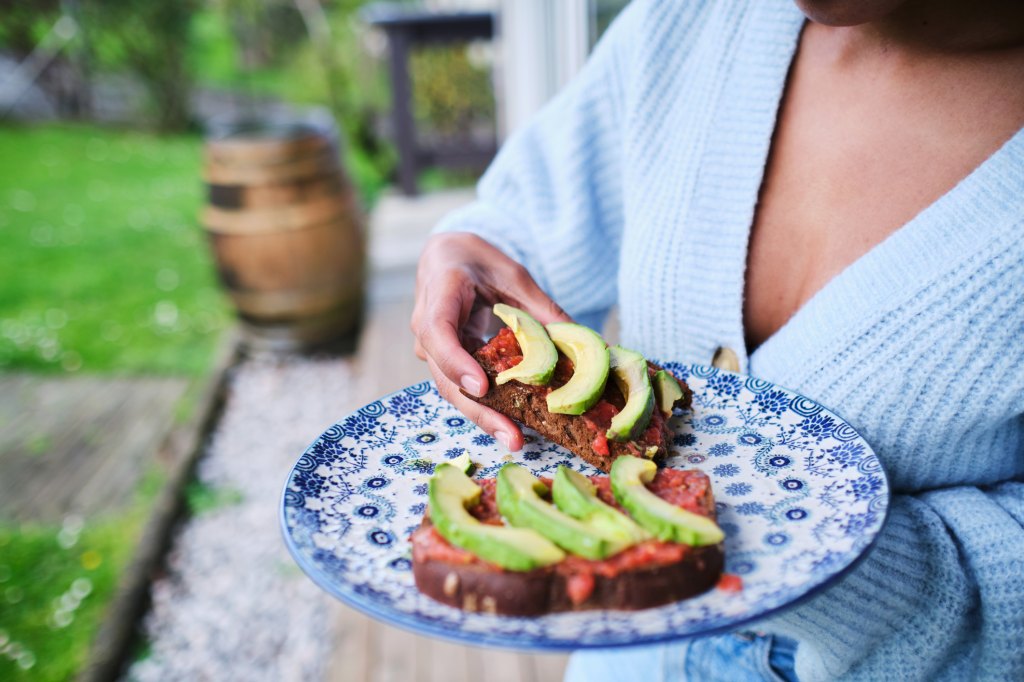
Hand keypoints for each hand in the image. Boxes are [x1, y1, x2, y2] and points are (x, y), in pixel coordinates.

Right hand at [411, 232, 570, 450]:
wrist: (447, 259)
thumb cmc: (478, 261)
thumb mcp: (513, 274)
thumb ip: (539, 308)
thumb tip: (580, 341)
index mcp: (439, 292)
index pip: (437, 331)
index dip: (456, 361)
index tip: (482, 386)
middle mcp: (426, 326)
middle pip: (445, 376)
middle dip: (479, 410)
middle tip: (512, 437)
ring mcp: (432, 349)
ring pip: (452, 389)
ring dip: (484, 416)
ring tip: (515, 440)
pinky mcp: (445, 363)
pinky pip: (463, 387)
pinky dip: (487, 405)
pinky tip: (513, 424)